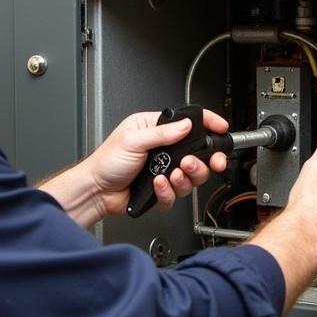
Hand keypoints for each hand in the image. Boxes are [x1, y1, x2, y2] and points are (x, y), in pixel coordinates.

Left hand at [87, 109, 229, 217]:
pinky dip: (169, 191)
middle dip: (205, 160)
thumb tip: (185, 125)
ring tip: (174, 173)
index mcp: (155, 130)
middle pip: (197, 154)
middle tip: (208, 162)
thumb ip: (162, 133)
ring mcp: (164, 170)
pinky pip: (176, 193)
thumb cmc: (106, 161)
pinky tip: (158, 184)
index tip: (220, 128)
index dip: (207, 124)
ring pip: (191, 176)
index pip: (188, 123)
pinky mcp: (161, 190)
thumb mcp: (133, 140)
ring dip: (186, 176)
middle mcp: (163, 150)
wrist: (96, 190)